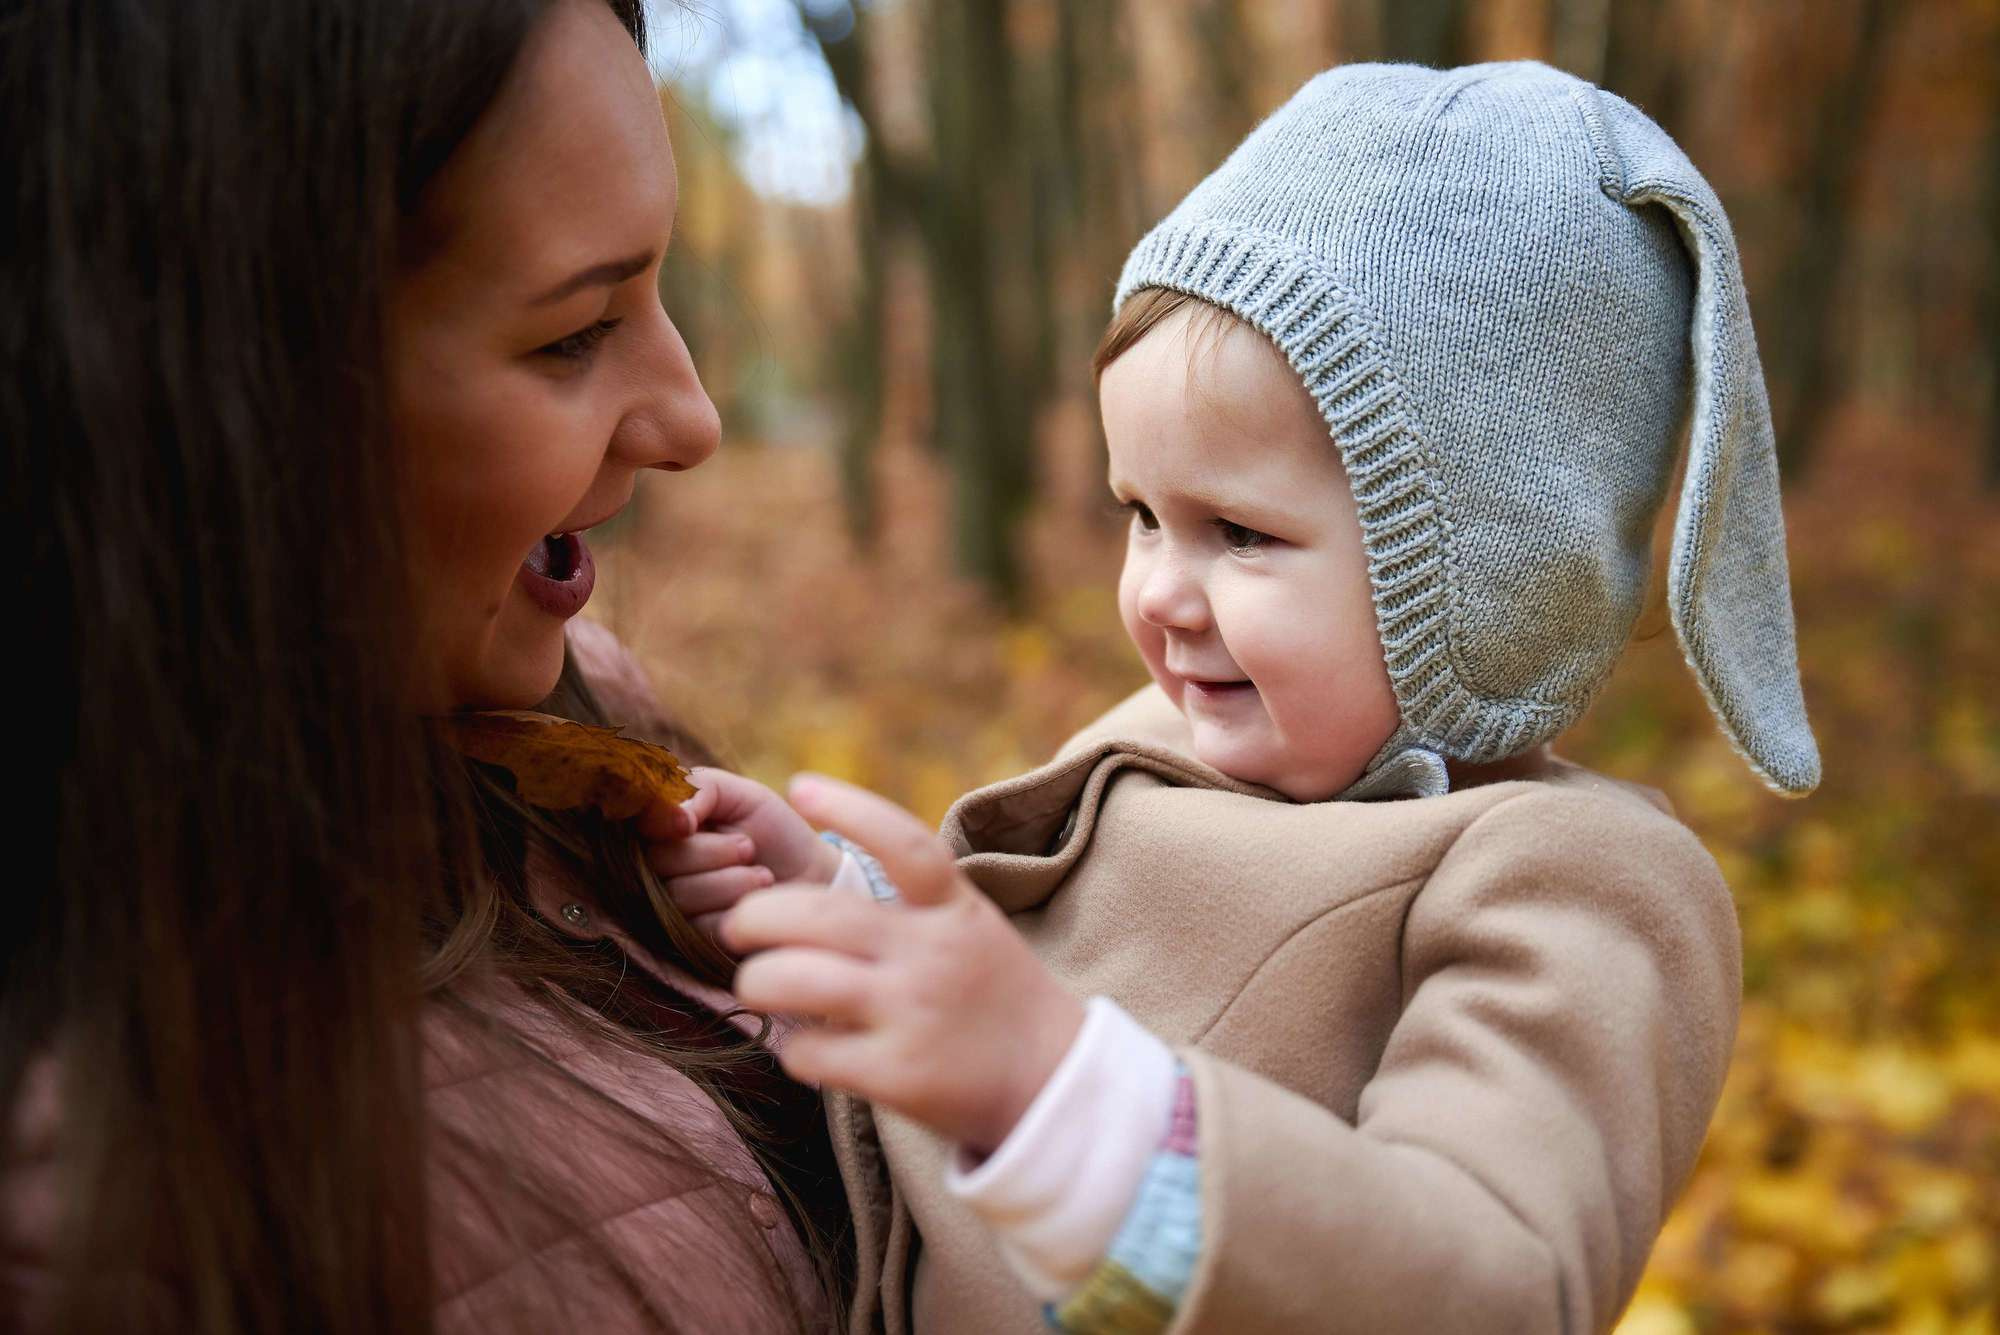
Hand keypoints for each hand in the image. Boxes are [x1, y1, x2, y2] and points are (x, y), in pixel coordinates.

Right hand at [637, 767, 843, 942]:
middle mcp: (658, 870)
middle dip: (710, 852)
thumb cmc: (773, 830)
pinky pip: (698, 927)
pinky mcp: (694, 942)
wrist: (812, 875)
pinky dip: (735, 909)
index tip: (692, 822)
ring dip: (729, 880)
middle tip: (749, 847)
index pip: (637, 825)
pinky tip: (760, 896)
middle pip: (656, 861)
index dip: (660, 823)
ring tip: (762, 874)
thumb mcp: (740, 794)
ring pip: (677, 896)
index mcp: (663, 829)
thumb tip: (673, 815)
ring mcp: (672, 909)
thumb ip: (699, 787)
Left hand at [722, 774, 1085, 1156]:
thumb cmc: (995, 999)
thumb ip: (913, 906)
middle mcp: (933, 955)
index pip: (904, 843)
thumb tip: (819, 891)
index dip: (850, 808)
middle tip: (734, 925)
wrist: (1057, 1083)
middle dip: (756, 916)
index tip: (801, 787)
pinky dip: (792, 1049)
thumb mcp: (974, 930)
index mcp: (955, 911)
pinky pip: (811, 1052)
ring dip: (756, 981)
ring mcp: (914, 1014)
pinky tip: (803, 1047)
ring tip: (754, 984)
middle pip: (820, 916)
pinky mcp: (899, 1075)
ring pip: (796, 981)